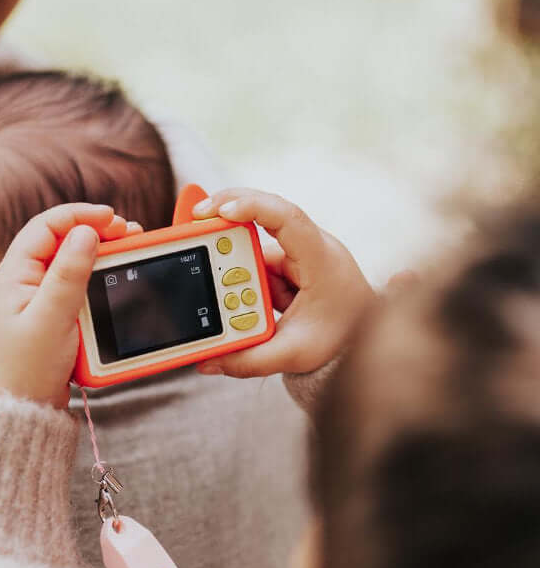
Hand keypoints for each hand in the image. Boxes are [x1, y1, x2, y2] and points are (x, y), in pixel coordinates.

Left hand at [0, 204, 139, 407]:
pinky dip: (100, 278)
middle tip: (130, 233)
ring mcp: (39, 297)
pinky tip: (118, 279)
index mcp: (14, 275)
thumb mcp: (51, 318)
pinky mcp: (53, 314)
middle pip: (63, 240)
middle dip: (98, 231)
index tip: (112, 218)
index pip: (46, 226)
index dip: (79, 215)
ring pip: (74, 262)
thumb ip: (68, 274)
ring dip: (103, 254)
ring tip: (131, 250)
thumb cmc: (27, 369)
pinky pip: (78, 286)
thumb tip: (86, 232)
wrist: (22, 411)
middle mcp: (24, 281)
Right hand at [192, 189, 374, 377]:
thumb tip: (207, 361)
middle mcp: (313, 247)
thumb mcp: (292, 354)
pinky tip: (269, 310)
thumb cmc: (343, 342)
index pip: (287, 218)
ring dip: (247, 277)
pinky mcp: (294, 263)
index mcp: (321, 259)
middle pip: (263, 220)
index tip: (218, 210)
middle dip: (229, 234)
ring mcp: (303, 254)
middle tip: (198, 233)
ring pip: (257, 249)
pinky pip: (262, 265)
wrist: (369, 343)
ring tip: (266, 310)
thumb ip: (248, 359)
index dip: (251, 206)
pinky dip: (254, 284)